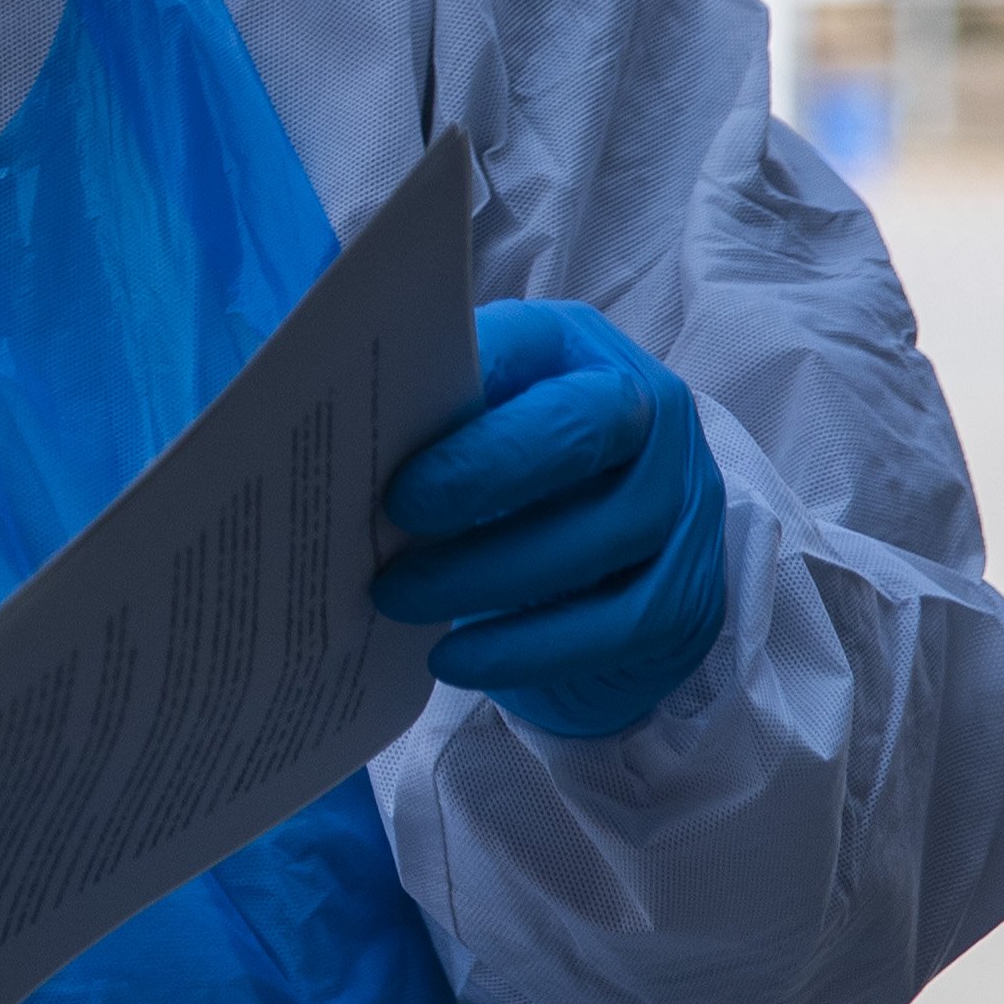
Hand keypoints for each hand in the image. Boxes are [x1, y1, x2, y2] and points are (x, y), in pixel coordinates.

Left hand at [377, 298, 731, 742]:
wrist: (600, 570)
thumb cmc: (502, 483)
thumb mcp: (463, 433)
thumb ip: (418, 421)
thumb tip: (318, 442)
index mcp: (575, 349)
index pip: (529, 344)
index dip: (464, 389)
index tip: (389, 459)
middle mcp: (649, 412)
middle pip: (582, 428)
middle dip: (482, 476)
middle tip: (389, 524)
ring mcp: (681, 504)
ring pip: (600, 536)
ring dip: (487, 576)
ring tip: (396, 599)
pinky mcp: (685, 594)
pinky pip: (616, 625)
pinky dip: (527, 648)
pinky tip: (453, 659)